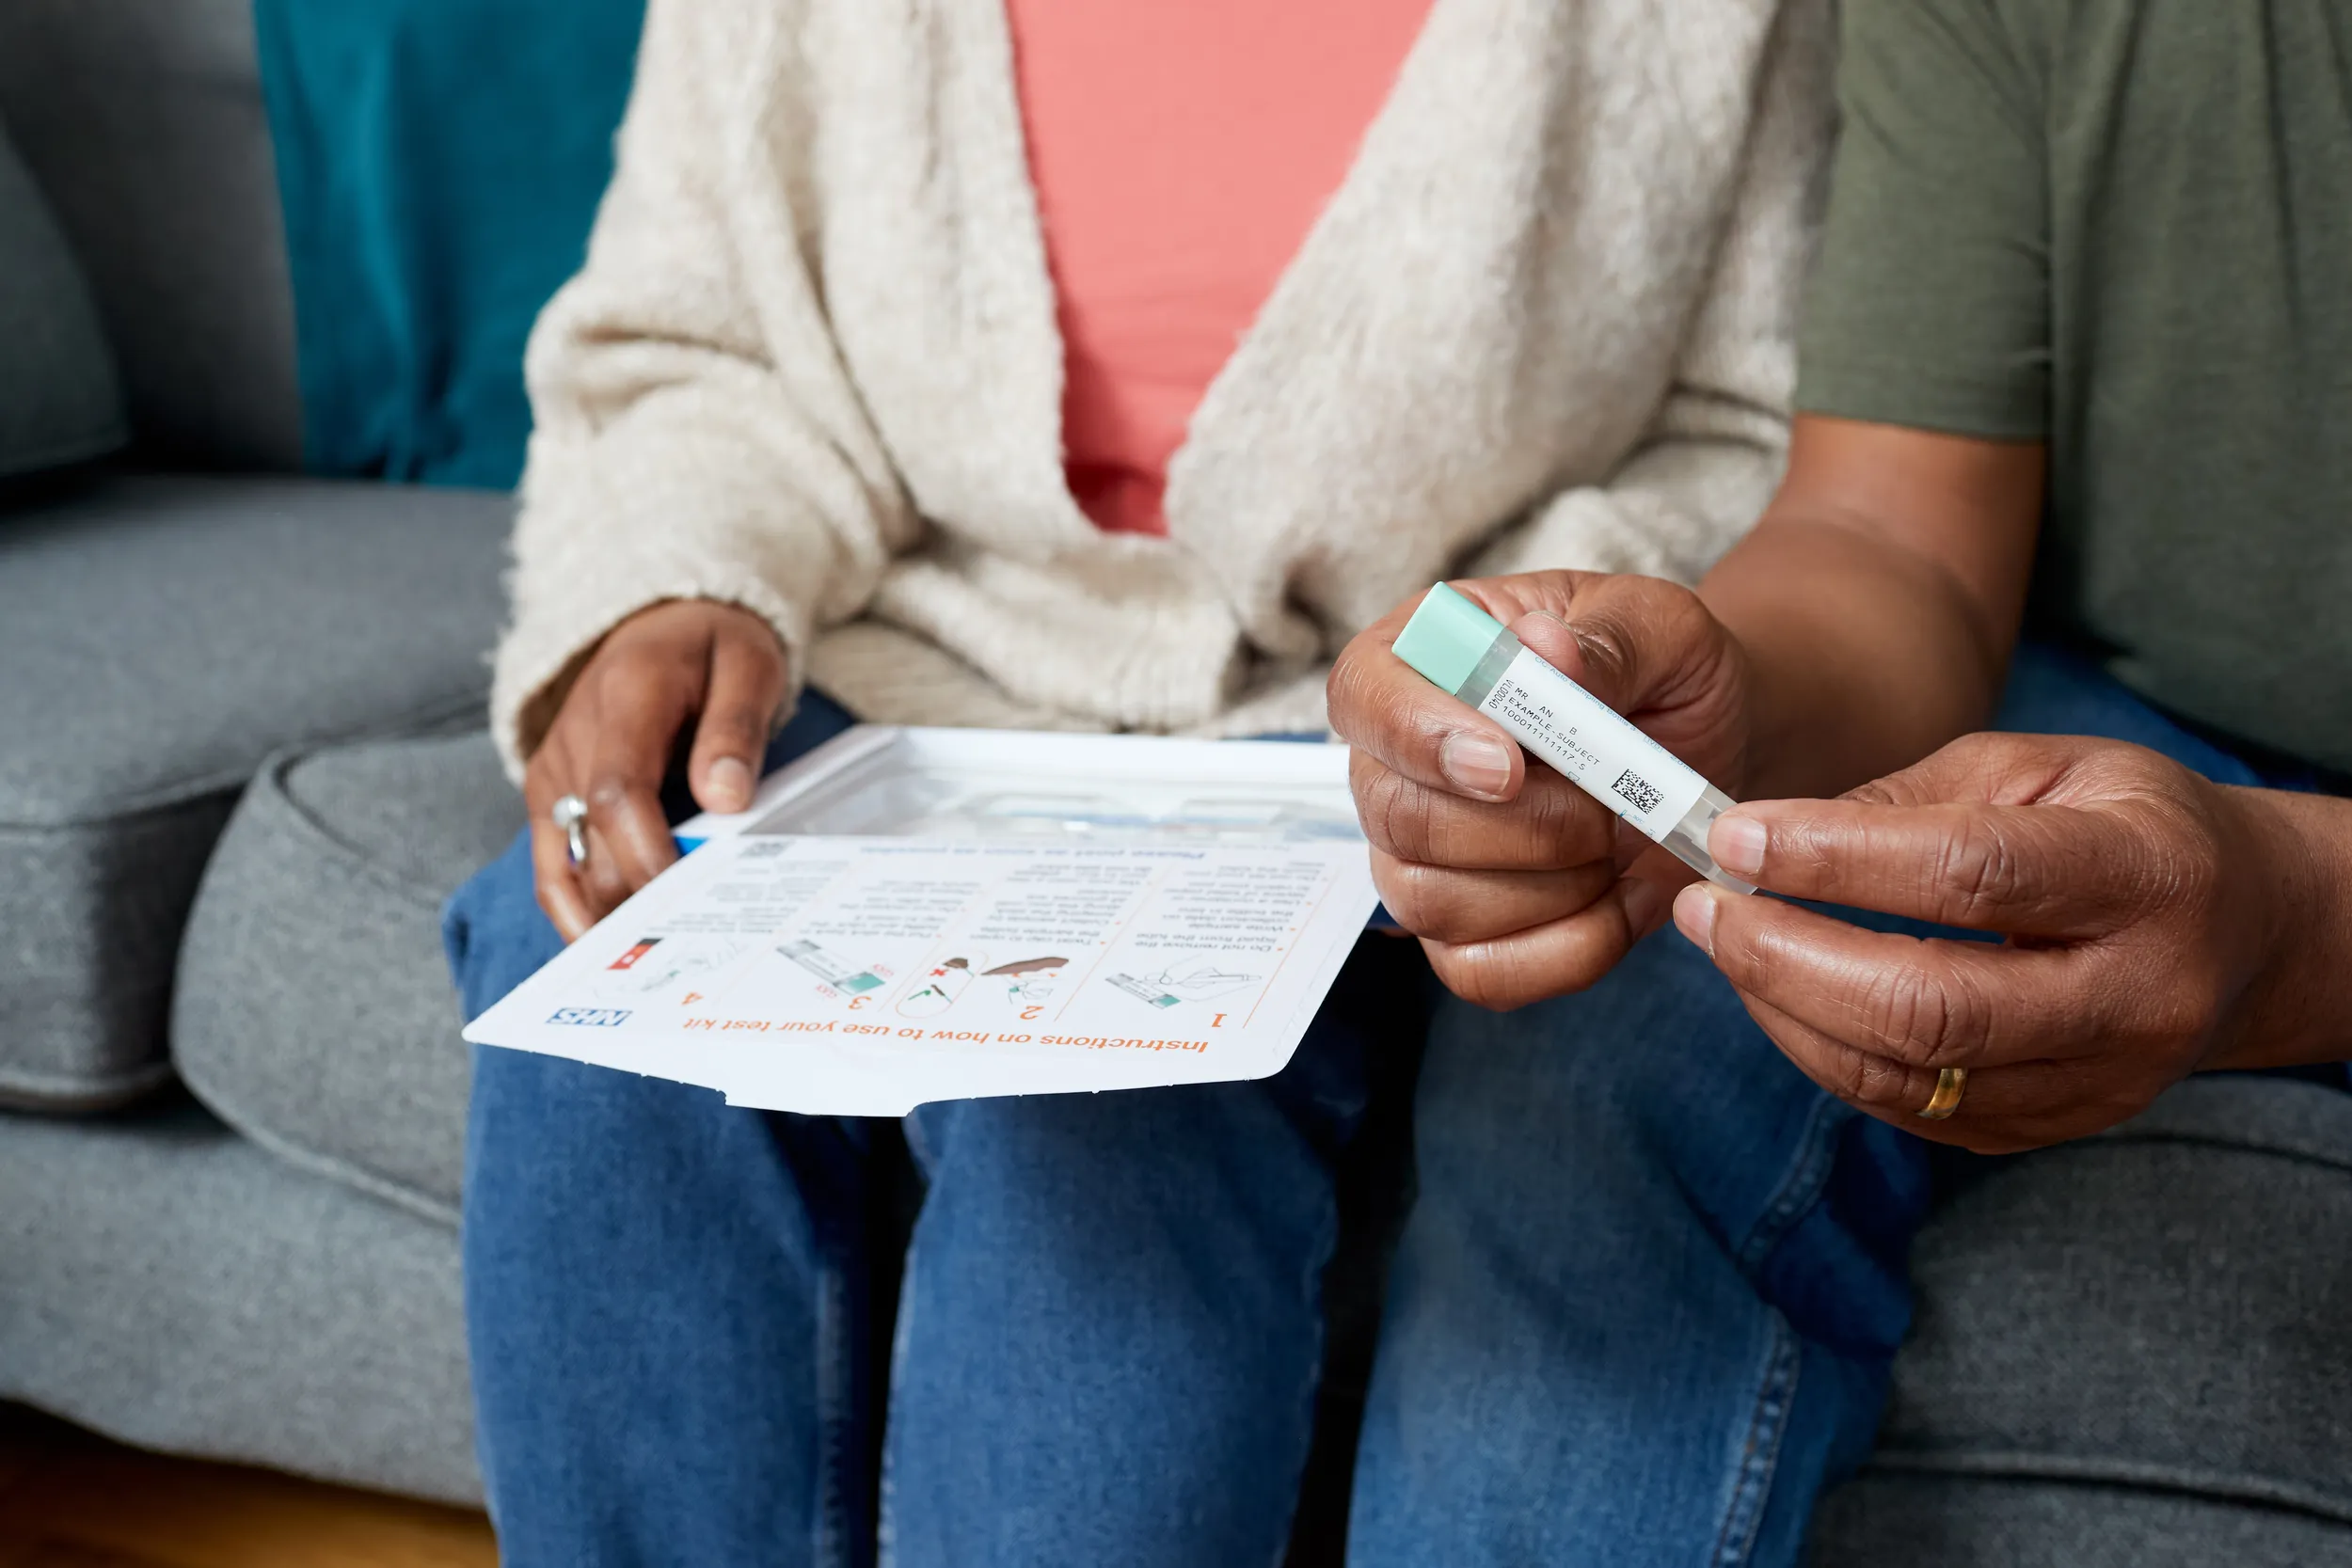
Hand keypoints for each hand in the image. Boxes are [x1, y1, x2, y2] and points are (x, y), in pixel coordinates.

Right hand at [523, 600, 786, 940]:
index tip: (687, 902)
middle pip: (590, 846)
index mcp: (624, 699)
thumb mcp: (747, 665)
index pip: (618, 793)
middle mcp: (573, 741)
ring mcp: (553, 775)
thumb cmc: (711, 649)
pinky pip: (556, 872)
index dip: (647, 856)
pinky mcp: (550, 801)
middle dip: (635, 906)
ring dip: (606, 923)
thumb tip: (725, 799)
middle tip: (690, 955)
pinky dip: (582, 914)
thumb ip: (735, 729)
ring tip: (655, 968)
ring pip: (564, 871)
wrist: (659, 625)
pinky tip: (621, 950)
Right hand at [1327, 571, 1753, 1008]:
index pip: (1363, 695)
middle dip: (1523, 827)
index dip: (1420, 736)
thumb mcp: (1661, 627)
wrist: (1708, 747)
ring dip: (1552, 886)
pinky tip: (1616, 900)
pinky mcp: (1462, 934)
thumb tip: (1546, 652)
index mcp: (1421, 657)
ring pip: (1432, 903)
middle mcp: (1398, 761)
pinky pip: (1480, 972)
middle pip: (1395, 815)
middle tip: (1609, 805)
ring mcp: (1418, 856)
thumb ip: (1607, 639)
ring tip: (1617, 841)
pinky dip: (1566, 949)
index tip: (1510, 764)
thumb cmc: (1664, 673)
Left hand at [1672, 731, 2335, 1153]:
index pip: (1971, 874)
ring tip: (1724, 943)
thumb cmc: (2124, 825)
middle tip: (1704, 906)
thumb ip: (1911, 799)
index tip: (1737, 836)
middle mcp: (2135, 994)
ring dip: (1785, 1011)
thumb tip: (1775, 836)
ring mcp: (2099, 1079)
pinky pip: (1909, 1109)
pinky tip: (1781, 994)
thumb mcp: (2043, 766)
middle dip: (1786, 957)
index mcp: (2144, 875)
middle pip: (1929, 1006)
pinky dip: (1822, 1052)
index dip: (1837, 859)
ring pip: (1906, 1075)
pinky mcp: (2054, 1128)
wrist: (2244, 931)